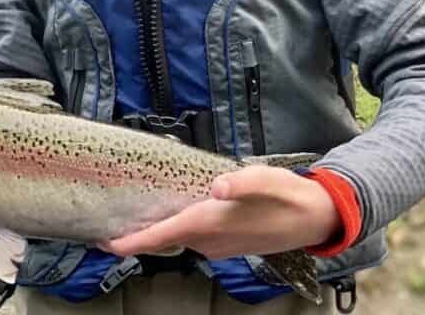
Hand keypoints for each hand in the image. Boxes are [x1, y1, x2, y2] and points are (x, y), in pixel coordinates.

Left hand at [101, 166, 340, 259]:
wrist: (317, 218)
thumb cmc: (288, 196)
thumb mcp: (265, 180)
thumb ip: (239, 182)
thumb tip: (217, 187)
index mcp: (211, 223)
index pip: (162, 236)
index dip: (132, 242)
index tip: (107, 243)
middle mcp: (210, 240)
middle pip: (164, 239)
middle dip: (137, 234)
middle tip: (110, 223)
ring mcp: (218, 245)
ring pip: (178, 238)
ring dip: (157, 231)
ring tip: (134, 215)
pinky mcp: (227, 242)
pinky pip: (193, 237)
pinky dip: (176, 228)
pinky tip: (171, 213)